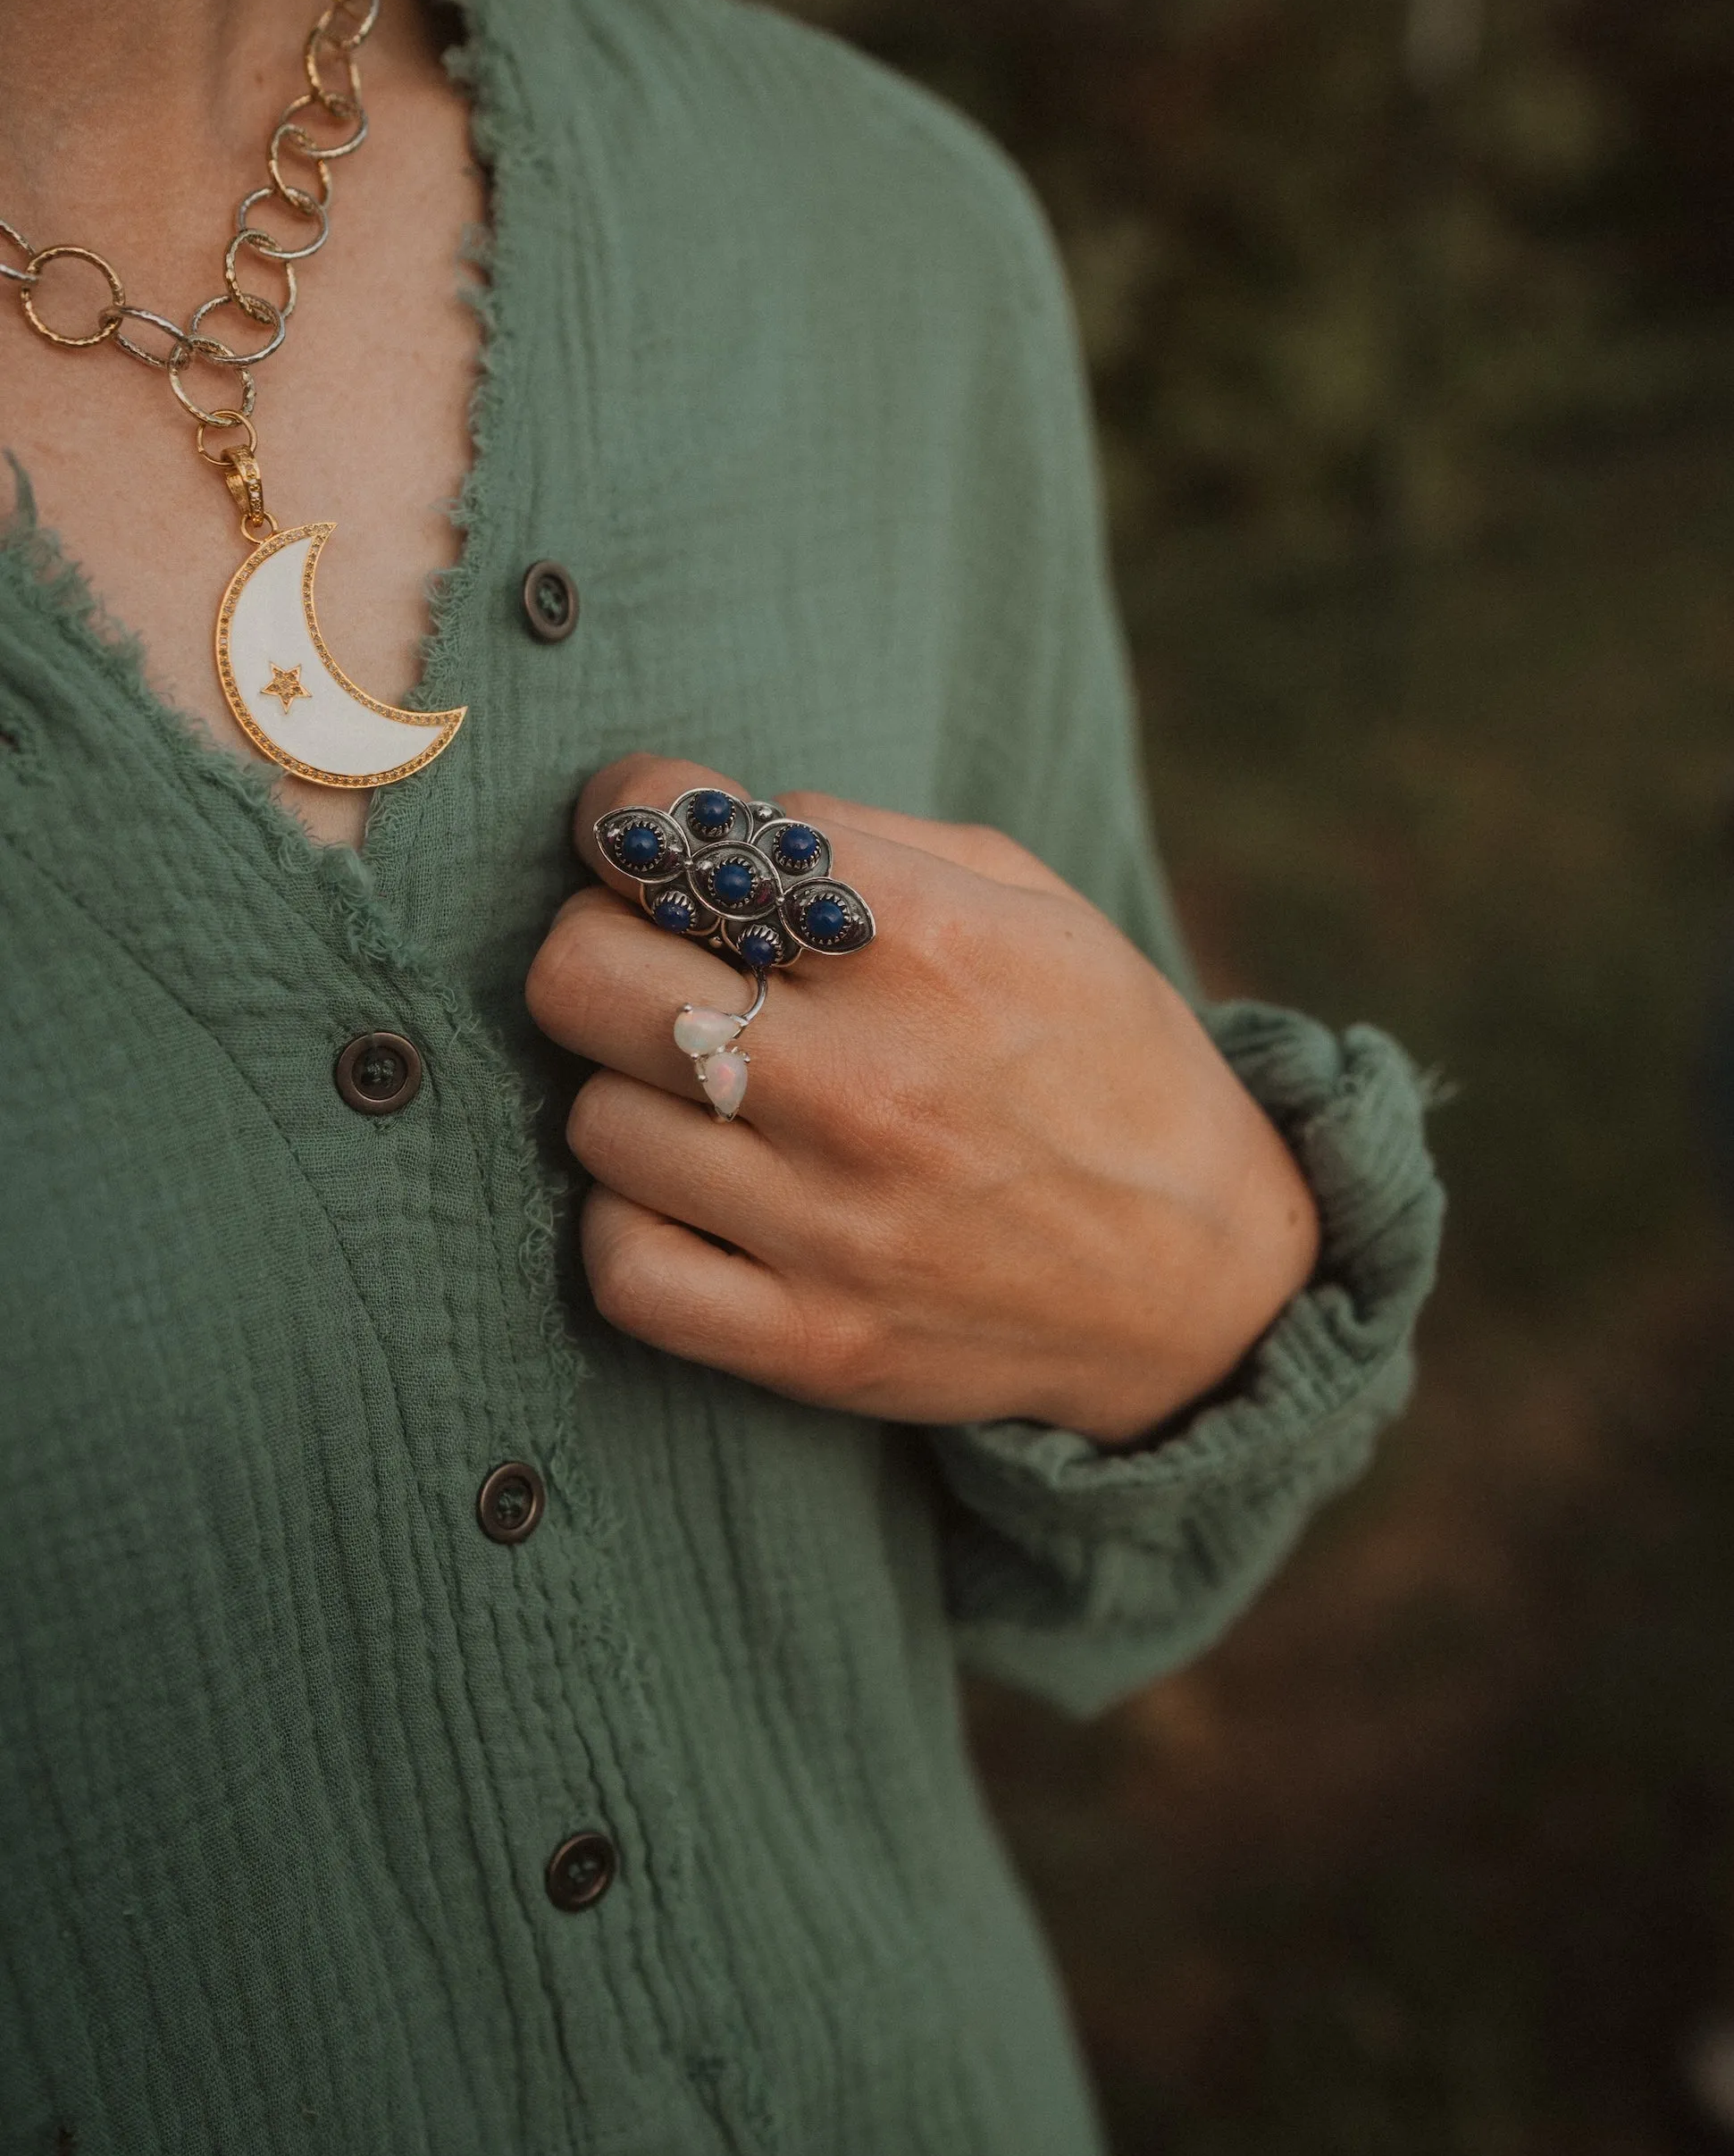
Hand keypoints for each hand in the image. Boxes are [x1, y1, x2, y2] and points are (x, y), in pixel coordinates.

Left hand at [525, 756, 1319, 1446]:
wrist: (1205, 1278)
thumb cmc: (1104, 1063)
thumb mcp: (1032, 902)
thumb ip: (864, 842)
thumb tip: (699, 824)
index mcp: (929, 946)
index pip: (672, 840)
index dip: (628, 813)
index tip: (636, 835)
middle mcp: (870, 1084)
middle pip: (582, 975)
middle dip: (598, 943)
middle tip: (645, 958)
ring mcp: (834, 1226)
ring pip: (593, 1119)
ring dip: (631, 1093)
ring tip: (706, 1092)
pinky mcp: (812, 1342)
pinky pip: (622, 1266)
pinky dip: (632, 1224)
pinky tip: (688, 1196)